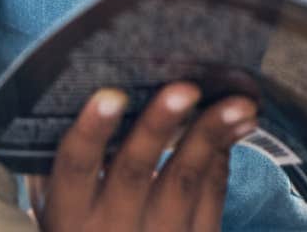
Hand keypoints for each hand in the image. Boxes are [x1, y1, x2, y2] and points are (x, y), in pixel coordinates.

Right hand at [26, 81, 259, 231]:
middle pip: (135, 171)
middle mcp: (111, 229)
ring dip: (211, 135)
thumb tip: (95, 92)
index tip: (112, 95)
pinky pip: (211, 197)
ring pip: (185, 181)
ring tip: (239, 103)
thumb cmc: (91, 229)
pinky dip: (222, 156)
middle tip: (185, 89)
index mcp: (71, 215)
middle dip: (159, 125)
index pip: (76, 167)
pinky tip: (236, 125)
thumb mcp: (67, 208)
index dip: (92, 131)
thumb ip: (74, 164)